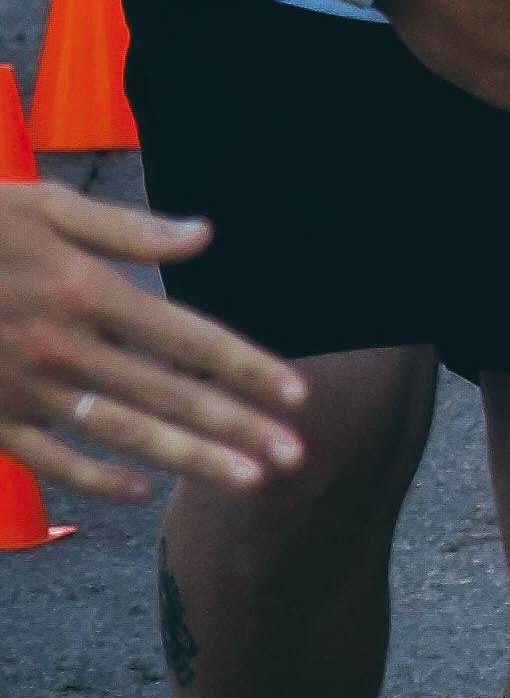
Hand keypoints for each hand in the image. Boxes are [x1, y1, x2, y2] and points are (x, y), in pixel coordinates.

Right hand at [0, 184, 305, 499]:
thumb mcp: (44, 206)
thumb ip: (127, 228)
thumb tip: (204, 236)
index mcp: (86, 289)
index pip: (187, 336)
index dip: (245, 367)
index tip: (295, 393)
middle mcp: (64, 347)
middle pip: (167, 394)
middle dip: (236, 428)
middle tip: (295, 457)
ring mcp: (25, 389)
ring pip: (122, 434)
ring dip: (189, 460)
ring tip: (245, 481)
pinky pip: (52, 460)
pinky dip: (98, 479)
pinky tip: (142, 491)